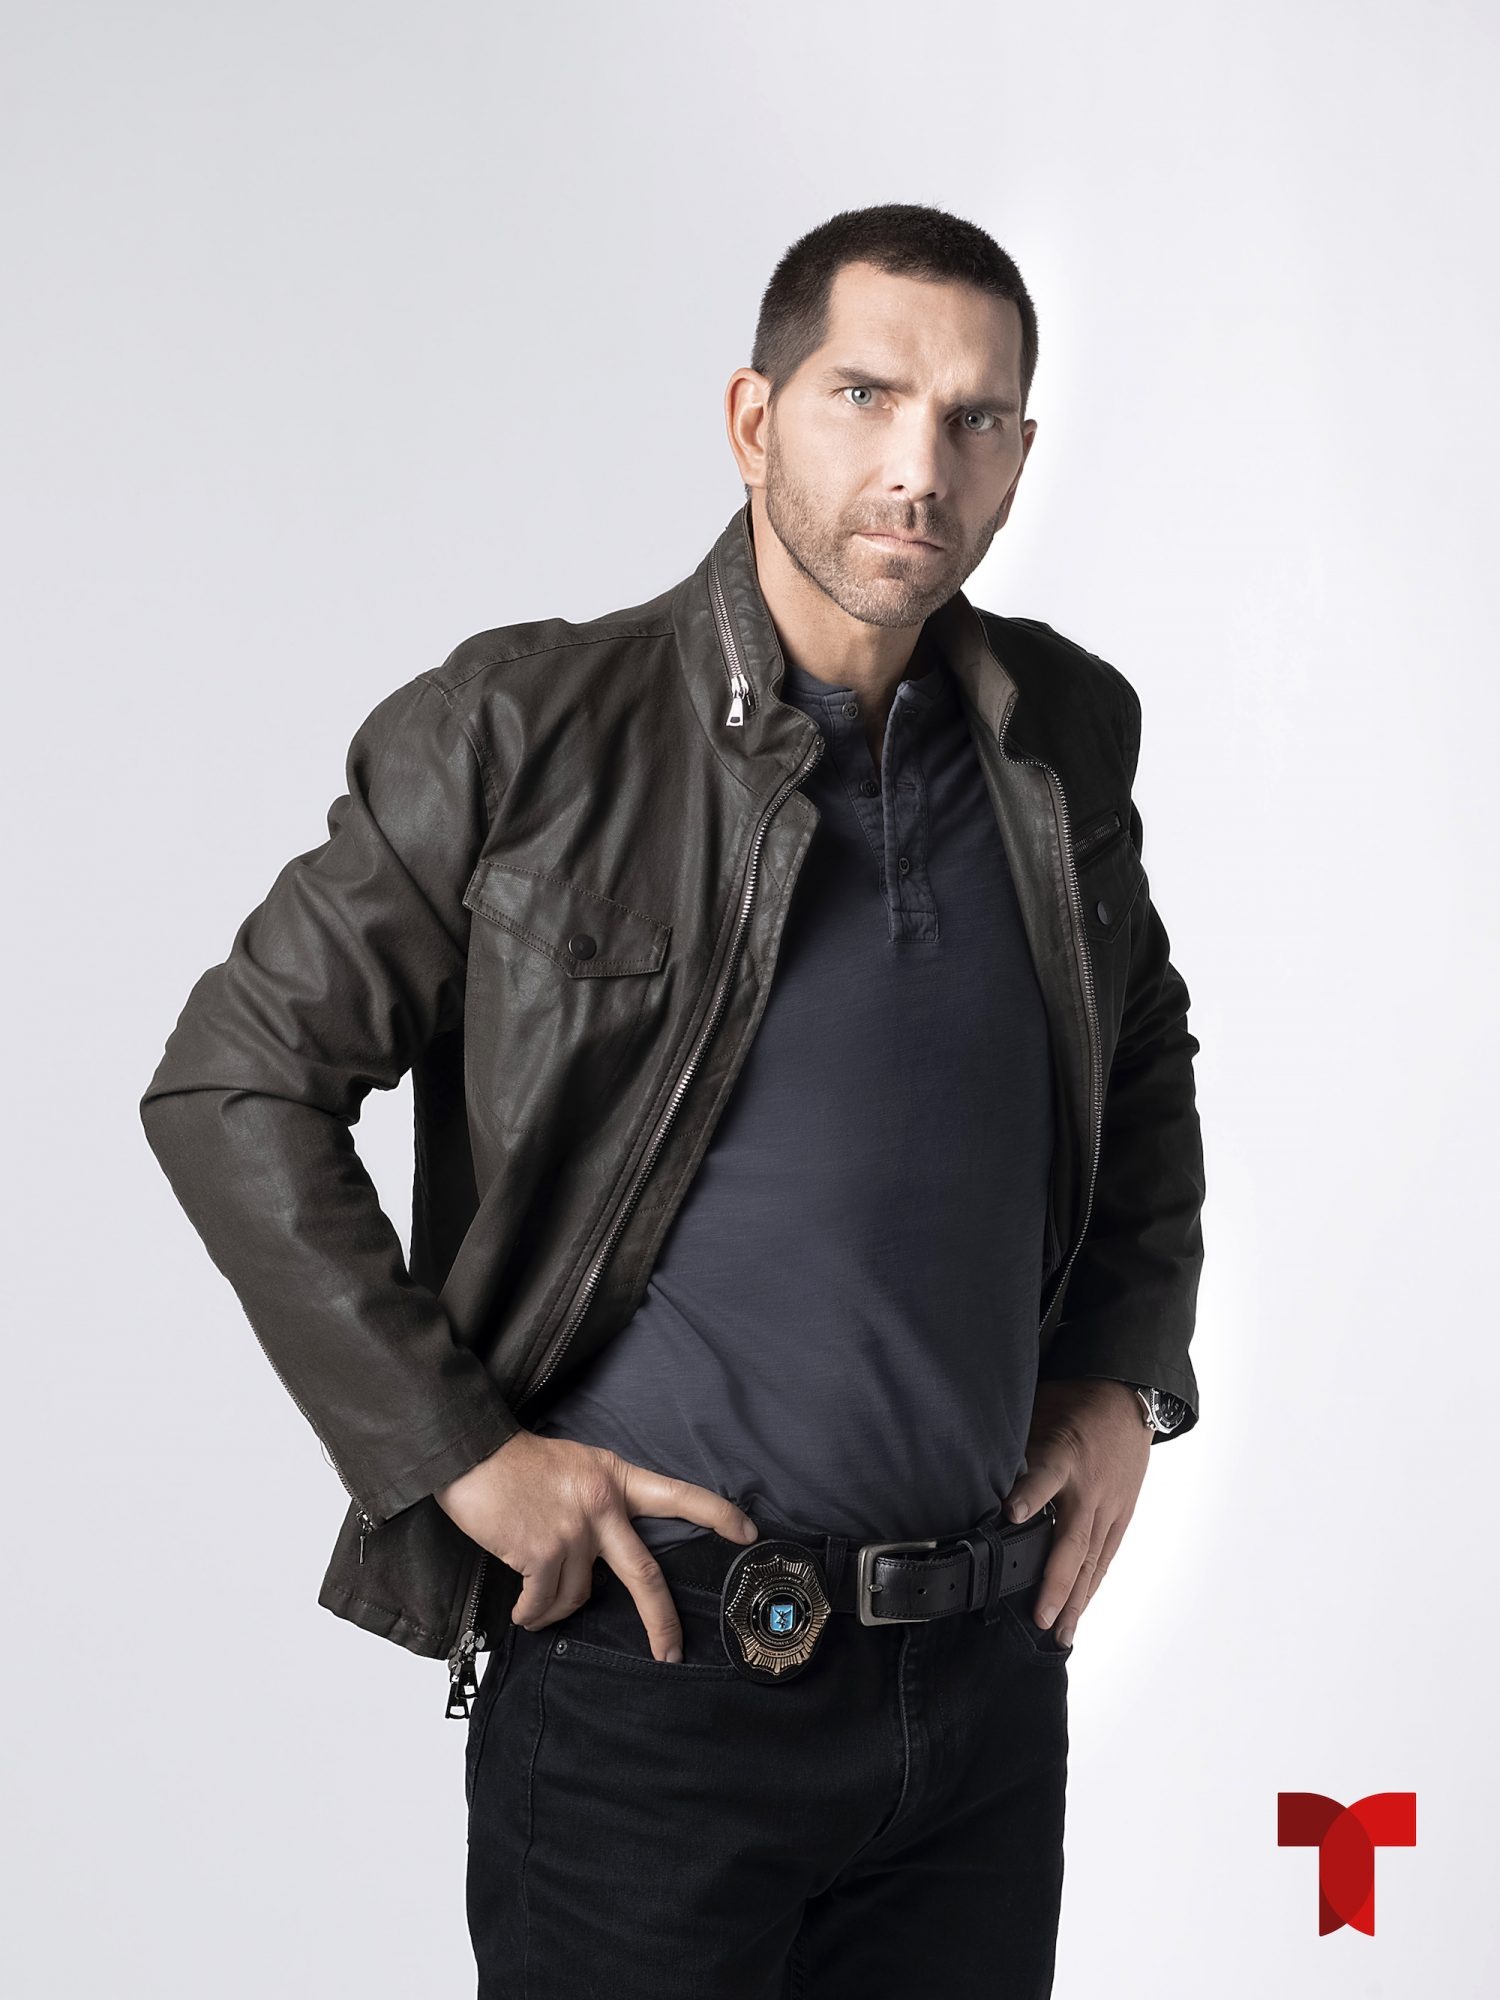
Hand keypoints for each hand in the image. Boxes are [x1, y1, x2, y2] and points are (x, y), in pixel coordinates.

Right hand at [433, 1431, 758, 1663]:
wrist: (471, 1451)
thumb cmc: (518, 1463)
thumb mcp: (576, 1466)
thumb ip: (601, 1503)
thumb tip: (603, 1558)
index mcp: (616, 1479)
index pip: (677, 1495)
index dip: (716, 1514)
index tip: (748, 1533)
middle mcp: (602, 1504)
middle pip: (645, 1574)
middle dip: (662, 1621)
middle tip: (672, 1653)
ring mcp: (574, 1529)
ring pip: (580, 1596)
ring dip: (556, 1609)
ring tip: (536, 1604)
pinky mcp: (542, 1550)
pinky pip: (544, 1603)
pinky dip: (532, 1614)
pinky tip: (521, 1611)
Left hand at [1003, 1378, 1150, 1646]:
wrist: (1129, 1397)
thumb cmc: (1073, 1401)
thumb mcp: (1038, 1409)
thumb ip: (1014, 1446)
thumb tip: (970, 1467)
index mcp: (1065, 1454)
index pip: (1045, 1476)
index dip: (1029, 1495)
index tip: (1010, 1514)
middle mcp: (1089, 1488)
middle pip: (1074, 1540)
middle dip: (1056, 1582)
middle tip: (1041, 1618)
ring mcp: (1109, 1506)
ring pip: (1092, 1560)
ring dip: (1076, 1599)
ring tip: (1061, 1634)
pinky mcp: (1121, 1516)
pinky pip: (1105, 1557)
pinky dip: (1091, 1586)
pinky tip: (1078, 1613)